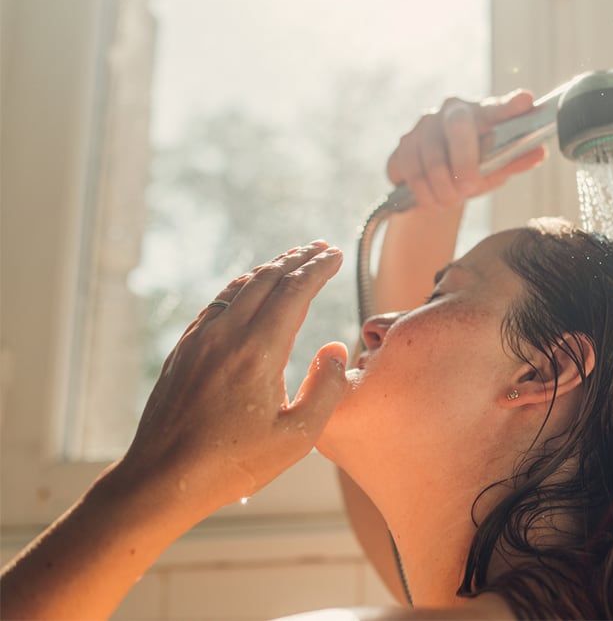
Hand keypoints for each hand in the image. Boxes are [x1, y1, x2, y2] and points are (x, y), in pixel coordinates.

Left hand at [113, 241, 348, 512]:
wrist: (162, 478)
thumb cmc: (233, 463)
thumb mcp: (298, 438)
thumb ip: (326, 389)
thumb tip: (335, 348)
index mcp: (258, 352)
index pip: (294, 292)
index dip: (317, 269)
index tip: (336, 255)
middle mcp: (226, 336)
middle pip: (266, 280)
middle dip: (297, 259)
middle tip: (320, 249)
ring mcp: (199, 340)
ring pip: (239, 288)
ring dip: (269, 269)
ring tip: (290, 261)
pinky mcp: (183, 351)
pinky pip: (217, 304)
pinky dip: (242, 287)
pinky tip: (248, 291)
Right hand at [386, 89, 548, 209]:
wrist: (437, 183)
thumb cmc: (474, 167)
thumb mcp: (497, 166)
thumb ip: (516, 160)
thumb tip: (541, 152)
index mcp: (481, 113)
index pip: (497, 107)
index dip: (511, 105)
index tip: (526, 101)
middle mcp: (451, 111)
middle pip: (457, 128)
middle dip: (463, 164)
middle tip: (469, 189)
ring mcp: (423, 125)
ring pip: (429, 156)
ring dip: (441, 187)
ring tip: (450, 201)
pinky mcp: (402, 145)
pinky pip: (407, 168)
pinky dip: (421, 191)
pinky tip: (431, 199)